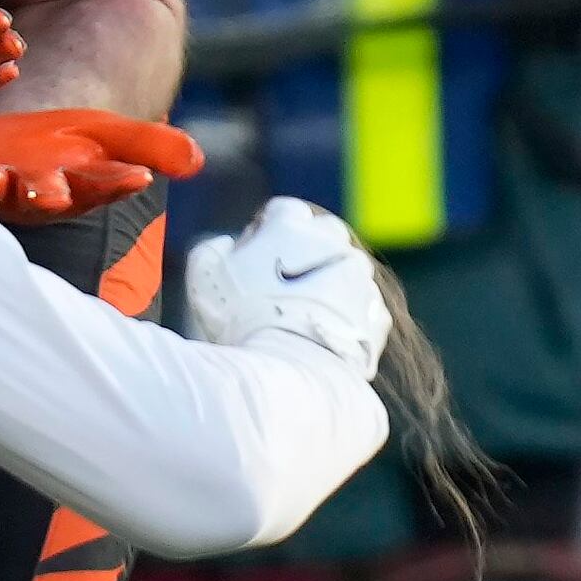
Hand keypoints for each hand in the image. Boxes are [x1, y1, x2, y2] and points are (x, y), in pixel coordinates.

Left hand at [0, 108, 200, 220]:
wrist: (19, 126)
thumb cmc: (70, 142)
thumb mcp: (113, 134)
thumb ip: (153, 147)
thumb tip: (197, 162)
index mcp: (79, 184)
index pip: (104, 185)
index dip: (118, 182)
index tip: (135, 176)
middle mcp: (36, 192)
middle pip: (44, 196)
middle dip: (47, 195)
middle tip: (52, 195)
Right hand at [184, 196, 388, 380]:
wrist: (288, 370)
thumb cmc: (240, 319)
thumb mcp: (203, 276)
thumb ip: (211, 249)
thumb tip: (225, 243)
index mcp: (291, 224)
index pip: (282, 210)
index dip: (265, 232)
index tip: (253, 257)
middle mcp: (333, 241)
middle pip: (323, 234)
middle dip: (306, 251)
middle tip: (282, 286)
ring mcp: (360, 277)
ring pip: (347, 270)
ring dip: (330, 284)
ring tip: (305, 315)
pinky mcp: (377, 314)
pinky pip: (364, 309)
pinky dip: (349, 317)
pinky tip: (325, 337)